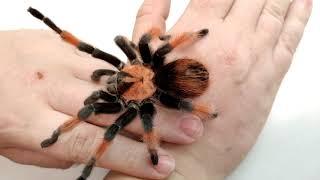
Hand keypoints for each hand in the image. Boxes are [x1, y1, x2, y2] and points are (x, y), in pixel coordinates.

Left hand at [0, 29, 205, 178]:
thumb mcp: (13, 145)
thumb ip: (58, 149)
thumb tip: (96, 151)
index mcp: (29, 121)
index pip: (93, 144)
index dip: (132, 157)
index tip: (163, 167)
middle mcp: (47, 87)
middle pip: (113, 109)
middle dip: (155, 121)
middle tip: (190, 129)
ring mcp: (54, 61)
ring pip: (114, 79)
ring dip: (151, 92)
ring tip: (181, 99)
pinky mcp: (57, 45)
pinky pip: (99, 57)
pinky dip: (129, 66)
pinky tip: (155, 69)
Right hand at [105, 0, 311, 178]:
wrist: (184, 153)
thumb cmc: (162, 110)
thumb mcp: (145, 56)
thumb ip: (151, 16)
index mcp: (200, 29)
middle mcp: (232, 38)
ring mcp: (256, 57)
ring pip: (279, 9)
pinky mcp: (271, 78)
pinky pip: (292, 38)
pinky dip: (301, 16)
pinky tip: (304, 2)